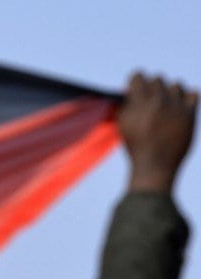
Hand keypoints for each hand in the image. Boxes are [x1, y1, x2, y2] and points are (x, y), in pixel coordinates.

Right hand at [119, 72, 196, 193]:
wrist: (155, 165)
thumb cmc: (136, 146)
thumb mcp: (123, 125)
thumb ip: (125, 105)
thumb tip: (130, 91)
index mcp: (138, 103)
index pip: (138, 76)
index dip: (135, 81)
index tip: (135, 89)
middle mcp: (158, 101)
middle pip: (157, 79)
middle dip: (152, 88)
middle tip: (150, 102)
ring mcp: (176, 107)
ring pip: (176, 85)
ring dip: (169, 93)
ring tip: (164, 106)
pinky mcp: (190, 114)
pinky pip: (192, 93)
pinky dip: (186, 98)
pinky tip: (178, 108)